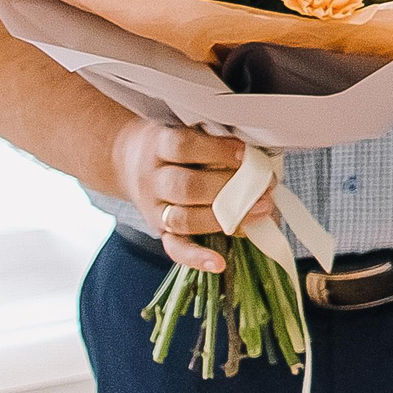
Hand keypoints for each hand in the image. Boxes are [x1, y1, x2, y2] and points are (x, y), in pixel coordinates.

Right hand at [108, 119, 271, 273]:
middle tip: (265, 186)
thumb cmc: (173, 145)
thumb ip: (215, 139)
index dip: (216, 150)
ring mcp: (154, 208)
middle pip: (185, 186)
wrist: (126, 159)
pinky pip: (174, 248)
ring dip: (223, 219)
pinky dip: (196, 258)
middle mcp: (153, 179)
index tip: (246, 153)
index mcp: (159, 145)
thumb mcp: (186, 129)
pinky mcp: (160, 231)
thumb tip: (260, 158)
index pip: (183, 146)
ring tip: (261, 211)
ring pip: (183, 219)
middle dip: (229, 188)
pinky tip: (219, 263)